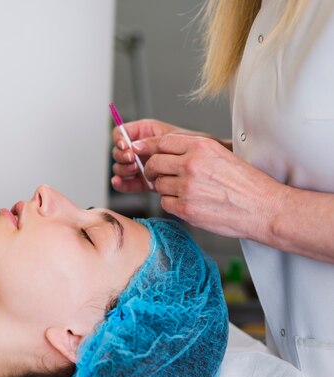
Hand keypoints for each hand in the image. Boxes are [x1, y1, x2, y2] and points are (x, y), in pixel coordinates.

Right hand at [111, 119, 212, 192]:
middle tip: (132, 159)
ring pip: (121, 167)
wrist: (211, 170)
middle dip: (122, 155)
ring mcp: (141, 165)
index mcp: (146, 132)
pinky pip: (127, 182)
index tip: (125, 146)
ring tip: (136, 170)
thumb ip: (154, 141)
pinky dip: (121, 183)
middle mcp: (141, 148)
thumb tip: (133, 145)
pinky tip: (120, 182)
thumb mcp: (177, 139)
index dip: (120, 139)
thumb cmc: (200, 150)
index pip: (121, 132)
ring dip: (123, 169)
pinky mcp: (143, 181)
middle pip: (118, 151)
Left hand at [135, 134, 282, 238]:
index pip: (161, 142)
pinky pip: (165, 203)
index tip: (139, 150)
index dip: (147, 146)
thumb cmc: (244, 183)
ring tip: (186, 191)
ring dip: (166, 188)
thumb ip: (191, 150)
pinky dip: (173, 204)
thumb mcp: (220, 154)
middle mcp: (191, 164)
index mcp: (201, 146)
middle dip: (152, 170)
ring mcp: (187, 187)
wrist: (263, 208)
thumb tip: (159, 149)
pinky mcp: (185, 208)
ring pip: (158, 185)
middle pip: (153, 163)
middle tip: (158, 175)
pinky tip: (190, 203)